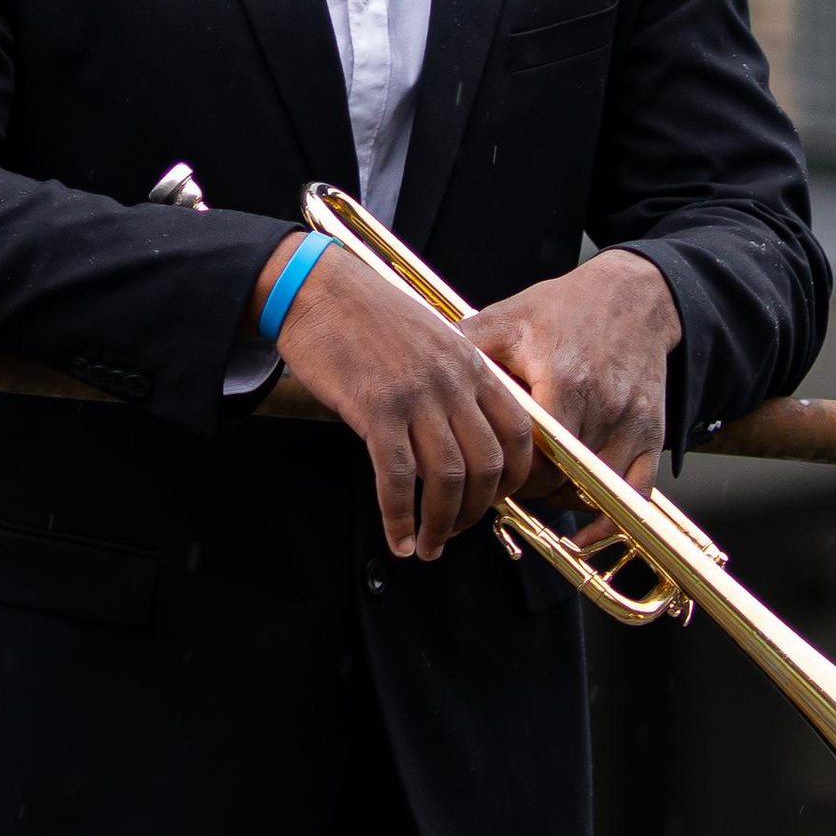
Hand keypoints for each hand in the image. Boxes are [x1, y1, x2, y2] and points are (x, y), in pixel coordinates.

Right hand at [256, 235, 537, 560]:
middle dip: (477, 512)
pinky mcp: (375, 409)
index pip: (518, 432)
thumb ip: (454, 379)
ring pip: (447, 478)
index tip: (497, 501)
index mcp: (472, 363)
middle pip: (487, 465)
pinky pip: (398, 477)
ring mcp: (416, 396)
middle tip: (456, 532)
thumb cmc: (368, 314)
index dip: (514, 478)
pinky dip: (399, 516)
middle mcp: (453, 381)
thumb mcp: (431, 337)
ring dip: (440, 524)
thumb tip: (461, 432)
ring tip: (427, 546)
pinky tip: (396, 536)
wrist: (317, 289)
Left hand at [461, 250, 681, 509]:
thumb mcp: (506, 318)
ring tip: (532, 488)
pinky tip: (585, 529)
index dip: (501, 474)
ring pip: (592, 490)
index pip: (529, 457)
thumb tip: (415, 371)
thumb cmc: (565, 307)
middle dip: (524, 488)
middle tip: (497, 485)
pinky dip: (609, 516)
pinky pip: (637, 493)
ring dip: (560, 498)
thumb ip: (465, 349)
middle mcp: (602, 407)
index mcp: (563, 381)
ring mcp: (632, 423)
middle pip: (558, 477)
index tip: (479, 474)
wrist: (632, 294)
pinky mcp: (653, 433)